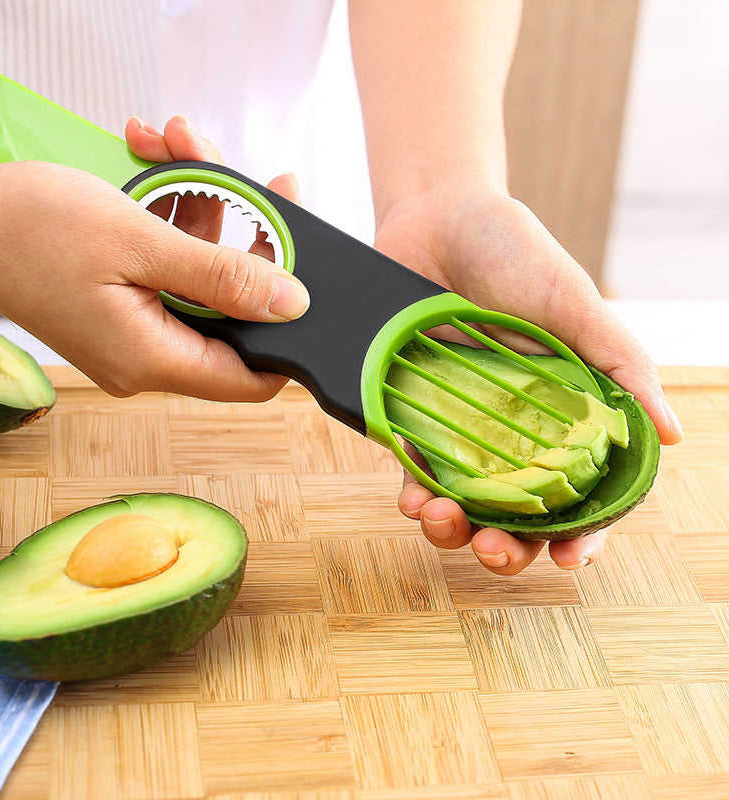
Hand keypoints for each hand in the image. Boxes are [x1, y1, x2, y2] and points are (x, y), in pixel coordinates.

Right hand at [0, 117, 306, 400]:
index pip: (253, 378)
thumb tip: (291, 304)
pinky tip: (155, 168)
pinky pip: (171, 269)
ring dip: (204, 213)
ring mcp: (135, 334)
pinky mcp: (123, 307)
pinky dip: (172, 219)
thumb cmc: (26, 227)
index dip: (289, 335)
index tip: (306, 274)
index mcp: (153, 359)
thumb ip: (221, 275)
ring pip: (203, 281)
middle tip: (252, 181)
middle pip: (233, 315)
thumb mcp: (137, 241)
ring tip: (181, 151)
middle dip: (245, 240)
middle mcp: (147, 358)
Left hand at [373, 179, 682, 574]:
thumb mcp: (576, 305)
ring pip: (458, 500)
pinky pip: (410, 464)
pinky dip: (411, 487)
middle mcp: (511, 427)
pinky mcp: (410, 409)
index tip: (571, 560)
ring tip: (443, 521)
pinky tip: (412, 493)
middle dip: (506, 546)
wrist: (438, 216)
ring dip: (451, 528)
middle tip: (495, 551)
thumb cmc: (516, 254)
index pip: (579, 490)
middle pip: (514, 511)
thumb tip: (671, 436)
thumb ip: (620, 366)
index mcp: (562, 412)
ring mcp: (459, 423)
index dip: (582, 533)